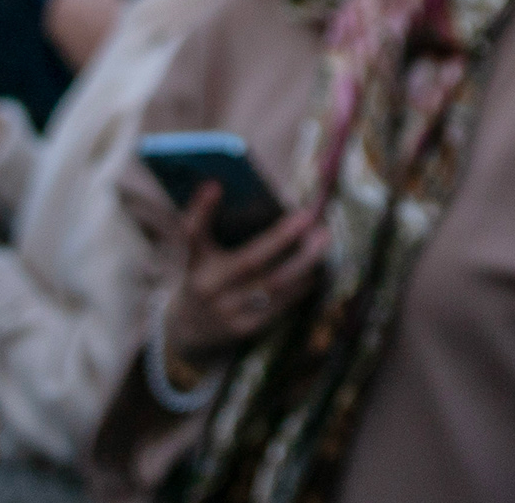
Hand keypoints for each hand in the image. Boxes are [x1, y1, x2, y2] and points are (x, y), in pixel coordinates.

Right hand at [124, 173, 328, 363]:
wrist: (191, 329)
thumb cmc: (204, 277)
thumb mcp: (200, 253)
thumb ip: (212, 225)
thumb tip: (231, 186)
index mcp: (195, 264)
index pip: (193, 235)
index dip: (202, 210)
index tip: (215, 184)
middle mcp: (209, 289)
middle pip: (248, 261)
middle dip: (280, 237)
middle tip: (308, 215)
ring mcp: (228, 311)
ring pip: (273, 285)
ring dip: (303, 261)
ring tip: (323, 239)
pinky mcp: (247, 328)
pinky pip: (280, 304)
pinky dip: (300, 284)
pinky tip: (316, 267)